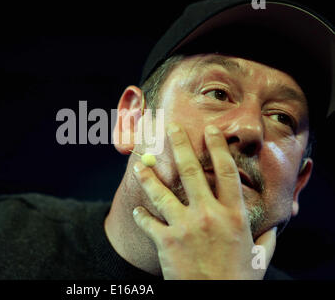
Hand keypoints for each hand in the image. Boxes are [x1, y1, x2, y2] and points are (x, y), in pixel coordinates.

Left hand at [132, 123, 276, 279]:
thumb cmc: (238, 281)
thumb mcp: (259, 259)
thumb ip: (266, 240)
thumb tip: (273, 230)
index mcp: (233, 216)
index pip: (226, 173)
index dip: (218, 148)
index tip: (211, 131)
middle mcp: (209, 215)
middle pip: (192, 172)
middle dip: (180, 146)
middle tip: (171, 128)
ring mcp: (185, 227)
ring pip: (162, 193)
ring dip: (148, 177)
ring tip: (138, 165)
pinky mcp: (166, 242)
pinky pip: (149, 223)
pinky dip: (141, 216)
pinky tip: (136, 211)